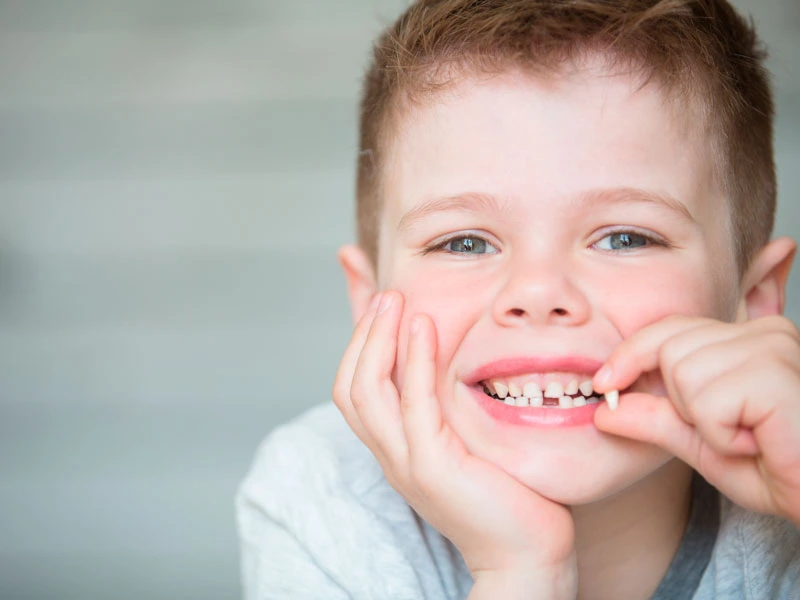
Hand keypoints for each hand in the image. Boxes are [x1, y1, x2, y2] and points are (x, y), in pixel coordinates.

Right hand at [333, 290, 577, 598]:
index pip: (354, 389)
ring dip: (377, 340)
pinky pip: (412, 405)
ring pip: (366, 393)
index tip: (380, 302)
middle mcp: (391, 456)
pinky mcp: (432, 468)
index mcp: (396, 448)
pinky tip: (424, 327)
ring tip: (395, 301)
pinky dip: (414, 361)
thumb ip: (451, 401)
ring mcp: (406, 463)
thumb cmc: (507, 491)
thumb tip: (450, 363)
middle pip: (349, 387)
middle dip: (362, 335)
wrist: (528, 552)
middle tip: (385, 295)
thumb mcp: (468, 436)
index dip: (359, 344)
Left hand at [592, 315, 799, 525]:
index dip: (630, 355)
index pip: (668, 329)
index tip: (603, 384)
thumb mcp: (702, 444)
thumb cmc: (776, 470)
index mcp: (745, 339)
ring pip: (684, 374)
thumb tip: (604, 409)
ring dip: (706, 423)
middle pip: (669, 350)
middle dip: (682, 402)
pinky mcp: (776, 375)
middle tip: (730, 430)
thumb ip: (657, 420)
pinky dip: (722, 435)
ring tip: (749, 436)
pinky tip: (759, 442)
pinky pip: (708, 401)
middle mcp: (763, 332)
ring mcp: (773, 347)